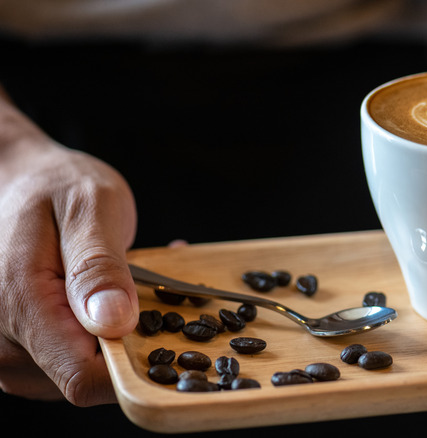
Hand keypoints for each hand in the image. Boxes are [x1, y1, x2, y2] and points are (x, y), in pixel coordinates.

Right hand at [0, 101, 138, 405]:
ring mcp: (11, 349)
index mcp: (20, 303)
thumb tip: (114, 323)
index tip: (163, 331)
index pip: (82, 377)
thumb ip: (99, 266)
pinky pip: (72, 360)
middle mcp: (5, 339)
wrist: (24, 181)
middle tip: (146, 284)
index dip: (130, 368)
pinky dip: (101, 335)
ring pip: (84, 373)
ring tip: (129, 281)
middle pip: (87, 379)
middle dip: (130, 341)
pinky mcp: (25, 350)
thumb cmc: (56, 186)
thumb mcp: (89, 208)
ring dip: (118, 336)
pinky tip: (114, 295)